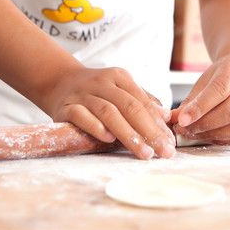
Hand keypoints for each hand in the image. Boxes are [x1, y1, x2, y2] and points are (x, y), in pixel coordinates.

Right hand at [47, 66, 175, 159]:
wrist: (59, 82)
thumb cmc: (98, 92)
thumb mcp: (120, 90)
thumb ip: (143, 102)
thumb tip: (166, 117)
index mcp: (119, 77)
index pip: (143, 101)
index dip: (158, 122)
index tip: (170, 142)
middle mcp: (102, 83)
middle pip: (130, 107)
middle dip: (150, 132)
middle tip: (164, 151)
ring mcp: (83, 94)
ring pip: (109, 112)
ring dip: (128, 134)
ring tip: (144, 152)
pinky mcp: (66, 107)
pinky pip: (82, 116)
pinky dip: (96, 127)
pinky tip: (109, 139)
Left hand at [172, 54, 229, 144]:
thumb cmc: (220, 77)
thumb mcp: (203, 82)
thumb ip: (190, 101)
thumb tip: (172, 119)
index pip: (220, 89)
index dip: (200, 107)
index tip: (182, 119)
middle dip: (205, 124)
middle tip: (186, 130)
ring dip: (215, 134)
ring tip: (196, 134)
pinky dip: (227, 140)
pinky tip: (212, 136)